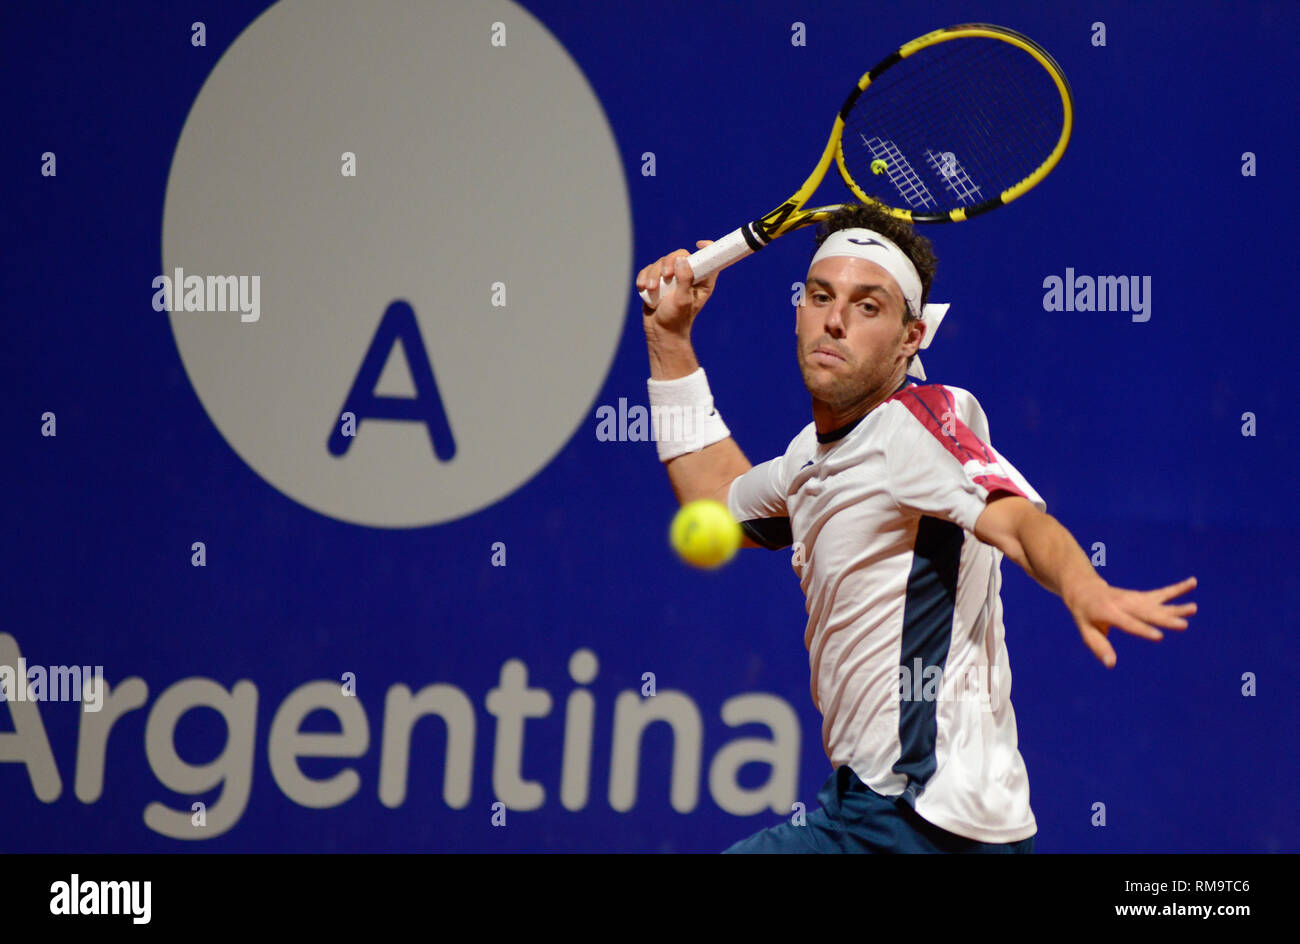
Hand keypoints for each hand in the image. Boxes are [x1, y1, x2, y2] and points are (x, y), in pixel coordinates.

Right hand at [636, 240, 718, 333]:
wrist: (660, 332)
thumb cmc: (676, 319)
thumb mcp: (683, 300)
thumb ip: (684, 280)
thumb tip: (682, 259)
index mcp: (702, 280)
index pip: (708, 259)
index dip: (707, 248)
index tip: (699, 245)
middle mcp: (688, 276)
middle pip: (679, 255)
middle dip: (668, 263)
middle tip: (666, 275)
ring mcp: (671, 278)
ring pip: (661, 262)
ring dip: (653, 274)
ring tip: (651, 289)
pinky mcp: (657, 280)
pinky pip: (649, 269)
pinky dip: (644, 276)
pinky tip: (642, 287)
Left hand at [1065, 576, 1196, 667]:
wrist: (1086, 589)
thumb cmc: (1085, 615)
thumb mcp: (1086, 631)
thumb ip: (1099, 646)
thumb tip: (1111, 664)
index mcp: (1108, 612)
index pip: (1127, 622)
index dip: (1142, 629)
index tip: (1159, 636)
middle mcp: (1124, 603)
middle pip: (1146, 613)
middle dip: (1165, 620)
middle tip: (1183, 625)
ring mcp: (1135, 598)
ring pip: (1158, 602)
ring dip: (1176, 606)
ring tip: (1194, 608)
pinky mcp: (1142, 596)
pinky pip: (1162, 594)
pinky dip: (1178, 589)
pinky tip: (1192, 583)